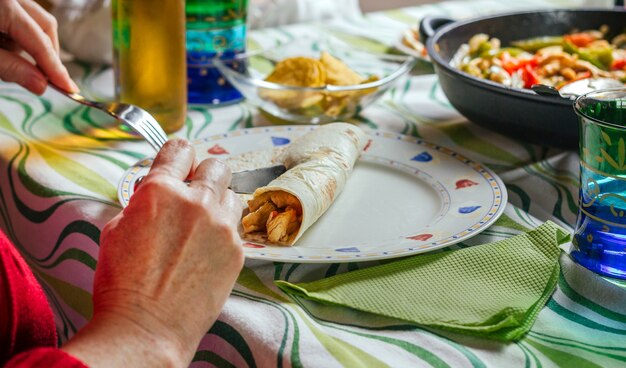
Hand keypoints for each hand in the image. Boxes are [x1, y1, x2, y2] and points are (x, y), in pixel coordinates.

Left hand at [0, 0, 76, 93]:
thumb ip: (10, 67)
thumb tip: (41, 86)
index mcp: (5, 6)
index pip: (41, 42)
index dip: (55, 68)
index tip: (69, 89)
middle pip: (46, 26)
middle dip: (47, 54)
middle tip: (43, 78)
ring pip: (35, 22)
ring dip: (30, 46)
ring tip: (6, 59)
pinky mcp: (7, 4)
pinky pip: (22, 19)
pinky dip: (18, 36)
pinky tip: (2, 46)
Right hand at [62, 140, 243, 366]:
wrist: (147, 327)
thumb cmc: (123, 284)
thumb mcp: (116, 230)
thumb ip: (142, 203)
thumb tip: (155, 193)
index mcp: (160, 191)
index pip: (180, 149)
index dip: (178, 154)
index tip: (179, 161)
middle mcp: (196, 202)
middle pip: (216, 165)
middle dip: (204, 174)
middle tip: (193, 192)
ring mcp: (222, 226)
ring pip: (231, 194)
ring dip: (218, 202)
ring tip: (202, 225)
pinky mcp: (237, 250)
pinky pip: (235, 227)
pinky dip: (224, 231)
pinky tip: (207, 250)